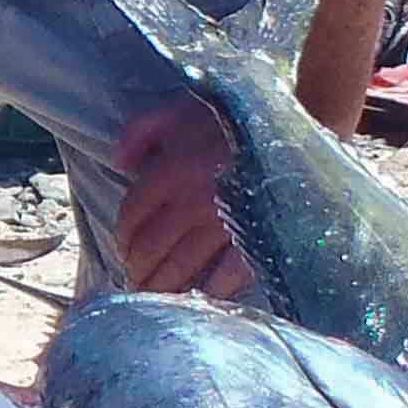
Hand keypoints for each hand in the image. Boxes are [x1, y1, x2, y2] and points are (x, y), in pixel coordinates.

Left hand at [110, 96, 254, 299]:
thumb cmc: (231, 118)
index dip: (122, 236)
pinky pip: (226, 275)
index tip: (121, 248)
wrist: (289, 127)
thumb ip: (141, 131)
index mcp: (171, 169)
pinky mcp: (254, 238)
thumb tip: (118, 164)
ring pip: (181, 265)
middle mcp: (192, 201)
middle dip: (137, 267)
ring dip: (162, 286)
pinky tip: (198, 298)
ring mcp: (223, 223)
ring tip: (153, 294)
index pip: (133, 213)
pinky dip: (209, 291)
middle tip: (134, 279)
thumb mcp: (179, 109)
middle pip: (152, 246)